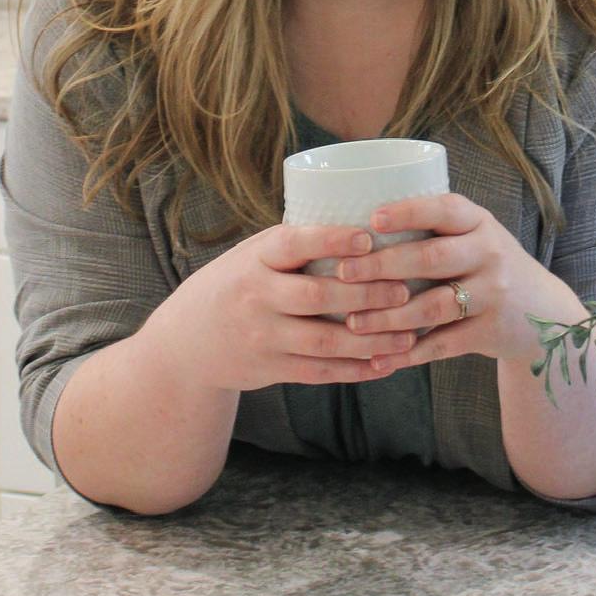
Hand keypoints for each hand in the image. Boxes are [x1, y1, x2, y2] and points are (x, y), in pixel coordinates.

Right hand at [147, 222, 419, 391]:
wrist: (187, 340)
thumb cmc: (236, 284)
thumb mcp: (253, 255)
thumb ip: (297, 247)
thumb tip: (367, 223)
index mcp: (255, 258)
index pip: (294, 244)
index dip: (331, 240)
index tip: (368, 236)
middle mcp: (256, 296)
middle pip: (317, 296)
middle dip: (366, 295)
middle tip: (404, 289)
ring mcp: (262, 336)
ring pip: (324, 341)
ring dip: (370, 339)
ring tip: (407, 334)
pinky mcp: (270, 368)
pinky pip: (319, 372)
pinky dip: (355, 369)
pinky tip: (385, 363)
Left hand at [332, 193, 584, 373]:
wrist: (544, 314)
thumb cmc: (487, 266)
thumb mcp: (474, 237)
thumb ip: (434, 230)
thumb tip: (357, 227)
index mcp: (479, 223)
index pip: (444, 209)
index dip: (408, 212)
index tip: (371, 218)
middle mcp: (490, 254)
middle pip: (432, 258)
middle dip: (383, 266)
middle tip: (344, 273)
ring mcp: (493, 294)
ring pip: (434, 306)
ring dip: (389, 317)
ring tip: (353, 322)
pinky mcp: (491, 332)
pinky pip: (444, 344)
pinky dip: (408, 354)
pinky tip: (379, 359)